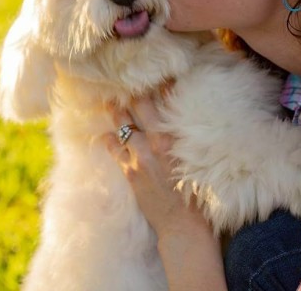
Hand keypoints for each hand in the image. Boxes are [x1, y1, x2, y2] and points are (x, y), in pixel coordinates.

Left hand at [104, 94, 209, 240]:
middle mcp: (156, 142)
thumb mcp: (195, 156)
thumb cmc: (195, 191)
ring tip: (109, 102)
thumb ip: (183, 135)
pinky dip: (109, 140)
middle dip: (130, 93)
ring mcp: (140, 156)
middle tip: (123, 84)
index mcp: (175, 136)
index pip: (164, 100)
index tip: (152, 76)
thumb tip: (177, 116)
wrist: (182, 224)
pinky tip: (105, 135)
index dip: (157, 85)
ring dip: (116, 112)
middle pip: (138, 106)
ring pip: (123, 124)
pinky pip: (114, 149)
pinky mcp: (130, 172)